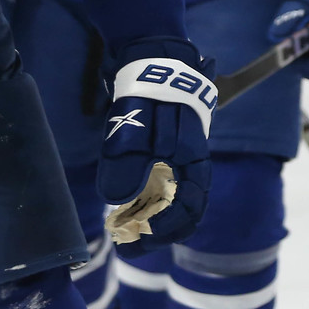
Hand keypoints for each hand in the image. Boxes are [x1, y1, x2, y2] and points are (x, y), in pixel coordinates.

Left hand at [99, 37, 211, 250]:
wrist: (153, 61)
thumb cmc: (147, 91)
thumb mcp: (133, 122)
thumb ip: (125, 158)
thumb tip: (115, 200)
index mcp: (193, 160)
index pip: (188, 208)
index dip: (164, 230)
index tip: (136, 240)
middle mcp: (191, 166)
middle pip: (183, 214)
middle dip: (157, 235)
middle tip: (126, 247)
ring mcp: (178, 163)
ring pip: (172, 205)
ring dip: (150, 224)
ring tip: (122, 235)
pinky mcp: (164, 159)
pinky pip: (161, 192)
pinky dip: (146, 208)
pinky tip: (124, 213)